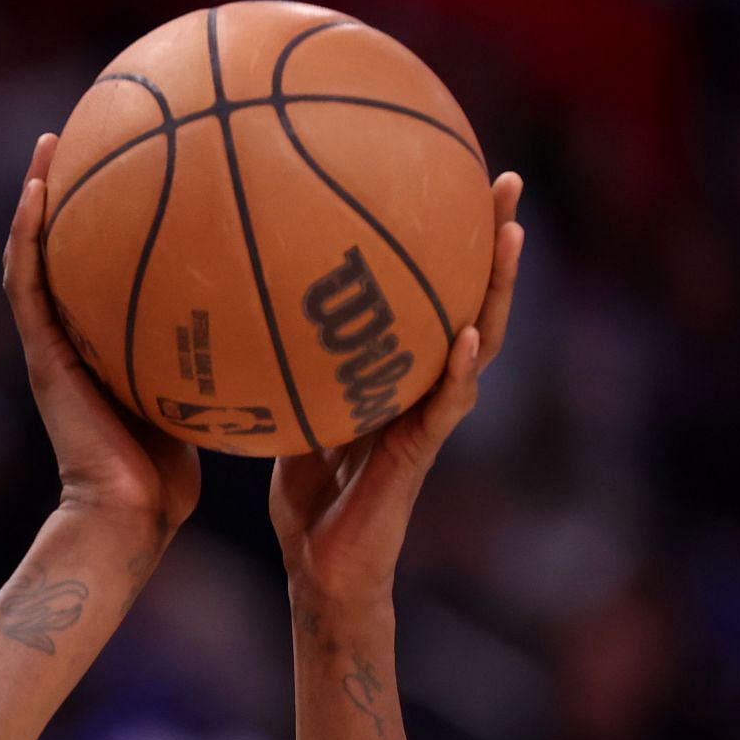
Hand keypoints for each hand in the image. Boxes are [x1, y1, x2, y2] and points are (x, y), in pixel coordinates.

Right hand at [3, 133, 200, 532]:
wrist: (127, 515)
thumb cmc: (173, 476)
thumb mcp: (210, 400)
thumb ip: (228, 355)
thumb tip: (288, 311)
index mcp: (105, 347)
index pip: (102, 270)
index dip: (111, 219)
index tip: (138, 162)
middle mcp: (73, 340)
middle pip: (64, 252)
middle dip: (73, 192)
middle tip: (89, 133)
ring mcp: (51, 348)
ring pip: (32, 258)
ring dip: (36, 197)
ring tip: (51, 143)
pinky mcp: (41, 357)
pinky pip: (27, 285)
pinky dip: (27, 236)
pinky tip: (39, 190)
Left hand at [270, 172, 524, 606]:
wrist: (320, 568)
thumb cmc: (304, 497)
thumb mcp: (284, 412)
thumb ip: (278, 365)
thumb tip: (229, 306)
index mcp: (399, 371)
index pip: (434, 292)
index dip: (448, 238)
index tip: (453, 171)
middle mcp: (424, 386)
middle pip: (472, 299)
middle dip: (492, 240)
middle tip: (504, 178)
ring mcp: (429, 420)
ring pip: (480, 342)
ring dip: (497, 291)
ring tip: (510, 234)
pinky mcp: (419, 457)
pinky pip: (445, 408)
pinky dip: (459, 372)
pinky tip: (467, 337)